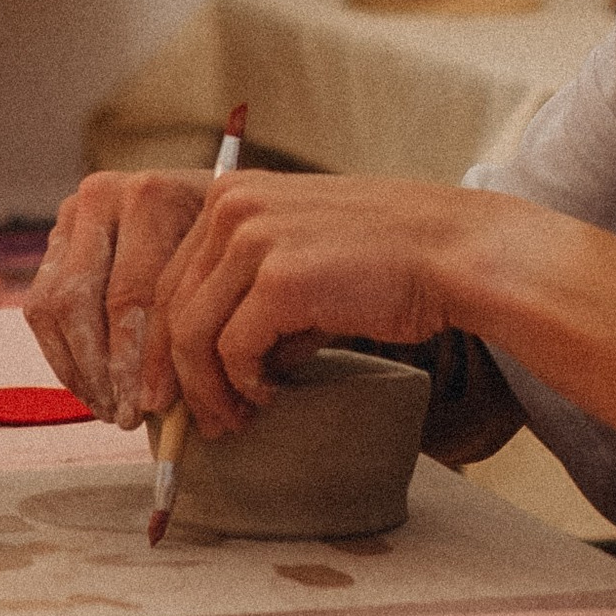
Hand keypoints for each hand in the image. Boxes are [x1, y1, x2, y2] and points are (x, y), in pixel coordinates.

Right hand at [25, 169, 210, 425]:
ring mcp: (73, 214)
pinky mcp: (55, 237)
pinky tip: (94, 388)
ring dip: (80, 369)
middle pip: (84, 301)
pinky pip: (40, 308)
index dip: (137, 360)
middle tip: (125, 418)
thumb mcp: (232, 267)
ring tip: (110, 409)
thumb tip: (173, 407)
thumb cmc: (233, 244)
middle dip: (104, 371)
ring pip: (54, 306)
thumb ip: (202, 319)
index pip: (132, 295)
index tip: (150, 407)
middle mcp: (105, 195)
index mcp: (153, 197)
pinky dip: (65, 356)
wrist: (216, 197)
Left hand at [143, 172, 474, 433]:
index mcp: (233, 193)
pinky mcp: (280, 279)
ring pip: (192, 334)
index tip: (170, 389)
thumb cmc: (389, 258)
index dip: (162, 343)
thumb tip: (216, 366)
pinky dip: (244, 384)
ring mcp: (254, 239)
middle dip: (175, 376)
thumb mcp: (303, 252)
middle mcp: (233, 206)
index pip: (168, 277)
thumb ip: (253, 293)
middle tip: (195, 422)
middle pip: (168, 307)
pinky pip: (233, 349)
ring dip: (208, 390)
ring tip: (234, 419)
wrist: (453, 251)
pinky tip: (269, 396)